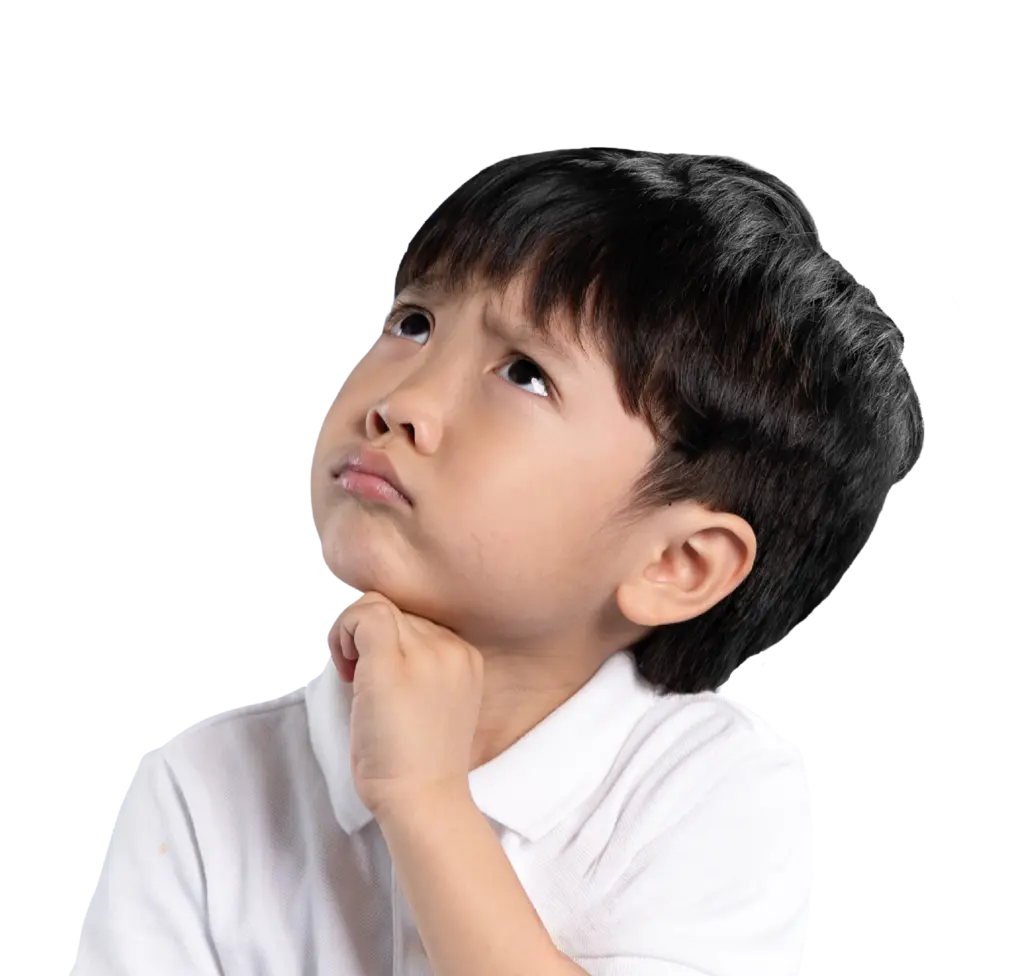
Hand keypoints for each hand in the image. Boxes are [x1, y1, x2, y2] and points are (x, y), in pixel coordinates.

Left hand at [327, 592, 483, 819]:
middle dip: (369, 638)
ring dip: (354, 635)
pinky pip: (365, 612)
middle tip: (358, 680)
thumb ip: (421, 666)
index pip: (418, 620)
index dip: (389, 641)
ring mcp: (425, 654)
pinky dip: (345, 631)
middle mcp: (452, 648)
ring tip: (353, 677)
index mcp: (465, 657)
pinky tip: (346, 668)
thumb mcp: (435, 701)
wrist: (423, 798)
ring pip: (377, 605)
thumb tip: (376, 640)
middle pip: (397, 611)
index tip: (378, 677)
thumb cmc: (418, 760)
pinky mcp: (392, 663)